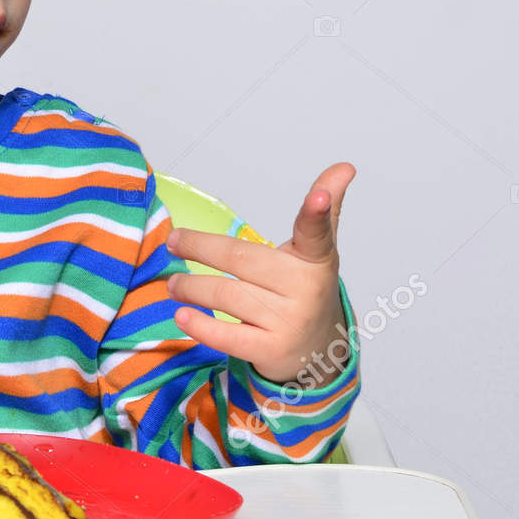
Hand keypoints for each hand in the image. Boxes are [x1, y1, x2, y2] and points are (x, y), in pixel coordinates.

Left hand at [162, 164, 353, 386]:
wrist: (319, 352)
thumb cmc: (305, 292)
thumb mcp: (316, 253)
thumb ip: (320, 213)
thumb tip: (344, 166)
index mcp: (315, 260)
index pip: (316, 233)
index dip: (316, 213)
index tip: (317, 197)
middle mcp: (305, 290)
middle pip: (243, 260)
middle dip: (203, 248)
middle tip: (174, 241)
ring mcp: (288, 322)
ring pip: (228, 295)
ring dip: (192, 287)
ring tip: (174, 284)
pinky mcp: (270, 350)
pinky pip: (229, 336)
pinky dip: (202, 326)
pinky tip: (182, 316)